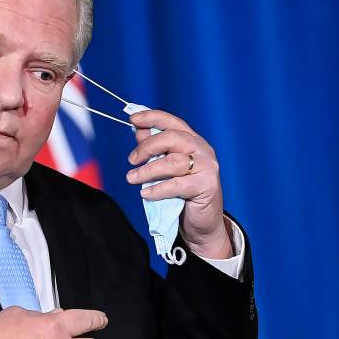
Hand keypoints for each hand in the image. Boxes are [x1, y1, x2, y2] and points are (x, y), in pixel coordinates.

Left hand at [127, 109, 231, 258]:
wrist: (202, 221)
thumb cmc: (181, 193)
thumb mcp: (165, 169)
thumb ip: (155, 150)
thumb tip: (138, 131)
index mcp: (192, 141)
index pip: (173, 123)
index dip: (152, 117)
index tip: (132, 119)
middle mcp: (202, 150)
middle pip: (172, 138)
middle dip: (147, 147)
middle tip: (131, 160)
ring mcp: (207, 167)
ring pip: (173, 161)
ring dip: (147, 170)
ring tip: (131, 178)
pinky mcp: (207, 186)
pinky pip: (177, 184)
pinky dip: (158, 189)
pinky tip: (145, 193)